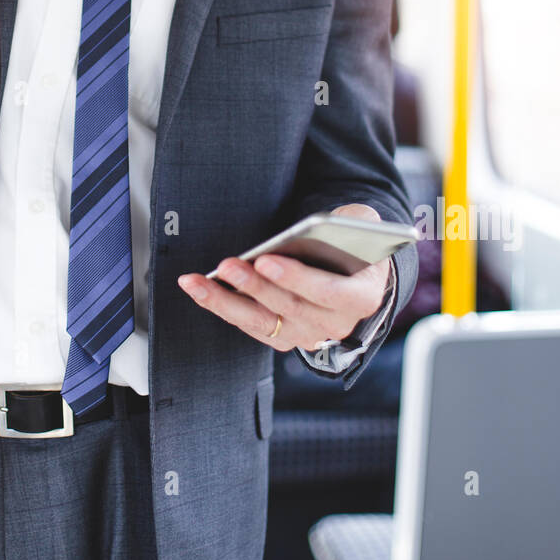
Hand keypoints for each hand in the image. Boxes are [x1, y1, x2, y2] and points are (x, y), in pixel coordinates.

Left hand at [177, 203, 390, 351]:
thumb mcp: (363, 228)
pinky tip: (197, 287)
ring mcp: (306, 335)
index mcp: (361, 297)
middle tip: (227, 265)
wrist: (353, 278)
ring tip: (196, 281)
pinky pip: (247, 324)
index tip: (266, 260)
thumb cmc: (352, 247)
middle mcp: (335, 324)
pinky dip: (220, 305)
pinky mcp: (281, 337)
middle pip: (289, 307)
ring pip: (261, 321)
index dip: (297, 278)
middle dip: (254, 286)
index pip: (328, 292)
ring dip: (225, 301)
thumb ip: (354, 222)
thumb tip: (327, 223)